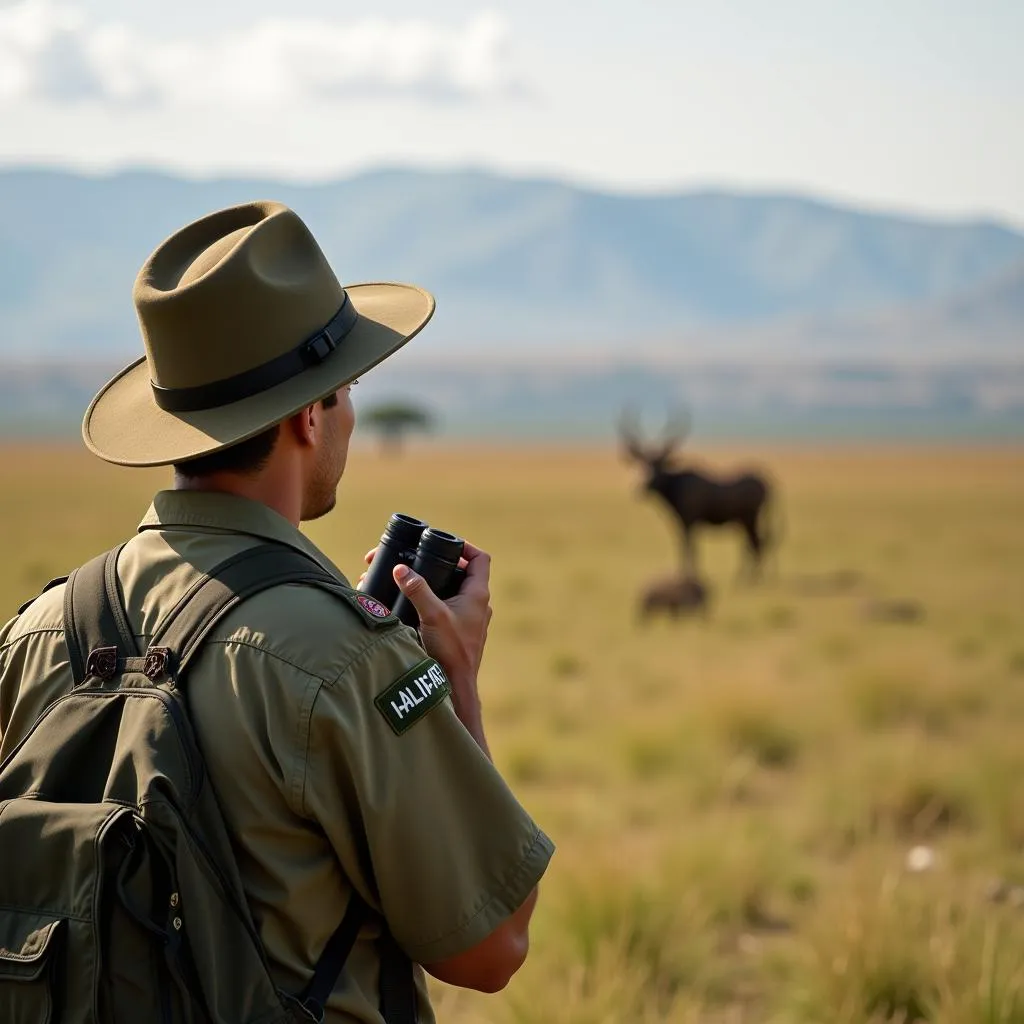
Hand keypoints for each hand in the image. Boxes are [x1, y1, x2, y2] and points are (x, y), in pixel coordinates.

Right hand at [364, 541, 492, 749]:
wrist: (456, 687)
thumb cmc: (452, 652)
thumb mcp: (432, 616)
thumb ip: (417, 590)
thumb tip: (401, 569)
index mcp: (478, 594)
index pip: (479, 559)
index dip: (464, 546)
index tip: (442, 544)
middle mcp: (478, 604)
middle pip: (461, 573)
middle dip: (438, 564)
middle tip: (416, 560)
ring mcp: (470, 619)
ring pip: (453, 592)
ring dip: (433, 584)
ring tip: (408, 580)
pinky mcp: (460, 632)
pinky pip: (448, 608)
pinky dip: (433, 601)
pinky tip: (412, 605)